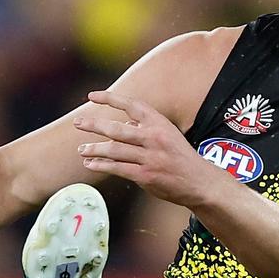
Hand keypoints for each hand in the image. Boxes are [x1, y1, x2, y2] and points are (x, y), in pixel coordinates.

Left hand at [74, 91, 222, 205]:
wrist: (200, 181)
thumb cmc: (181, 157)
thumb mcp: (168, 135)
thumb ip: (145, 129)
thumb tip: (123, 124)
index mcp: (160, 123)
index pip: (131, 105)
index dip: (110, 98)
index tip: (92, 96)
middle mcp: (154, 138)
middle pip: (116, 129)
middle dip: (94, 125)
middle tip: (78, 123)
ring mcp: (149, 157)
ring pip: (113, 150)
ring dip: (93, 149)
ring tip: (81, 149)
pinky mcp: (145, 175)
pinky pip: (117, 168)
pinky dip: (101, 165)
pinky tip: (91, 164)